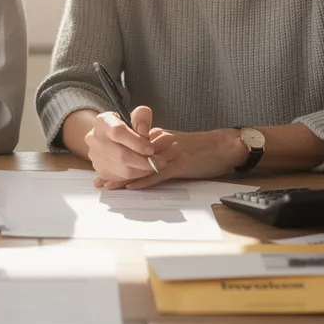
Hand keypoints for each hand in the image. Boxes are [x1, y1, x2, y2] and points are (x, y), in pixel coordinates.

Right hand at [85, 105, 157, 182]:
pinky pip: (121, 178)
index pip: (117, 132)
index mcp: (102, 122)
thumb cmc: (125, 127)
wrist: (109, 137)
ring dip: (142, 171)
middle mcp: (94, 139)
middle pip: (120, 155)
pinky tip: (143, 170)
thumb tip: (143, 131)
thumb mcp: (134, 116)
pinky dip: (135, 177)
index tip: (151, 149)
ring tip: (154, 166)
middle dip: (143, 161)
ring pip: (121, 170)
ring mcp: (95, 157)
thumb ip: (142, 118)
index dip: (136, 142)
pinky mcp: (100, 170)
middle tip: (159, 162)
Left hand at [96, 128, 247, 189]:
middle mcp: (161, 142)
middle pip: (132, 156)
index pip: (131, 148)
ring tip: (109, 186)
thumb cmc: (201, 149)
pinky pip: (158, 173)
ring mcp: (170, 152)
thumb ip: (158, 152)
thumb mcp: (175, 146)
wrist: (224, 146)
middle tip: (99, 182)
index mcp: (158, 137)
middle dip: (114, 169)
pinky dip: (144, 180)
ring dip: (124, 177)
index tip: (101, 168)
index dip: (114, 158)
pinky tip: (132, 186)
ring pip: (142, 165)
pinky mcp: (181, 163)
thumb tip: (141, 165)